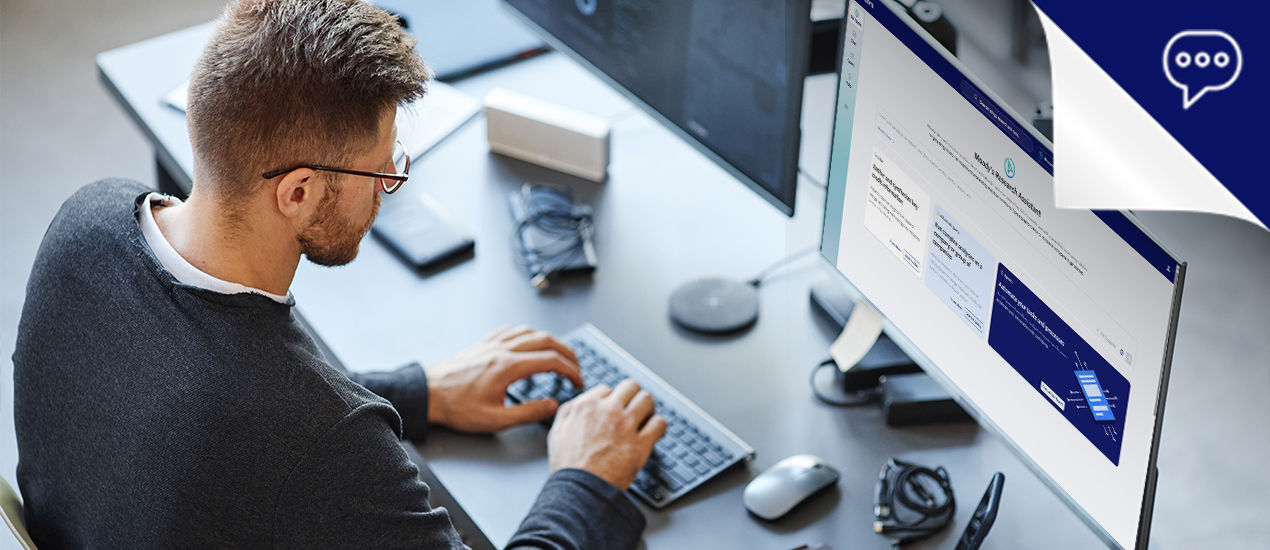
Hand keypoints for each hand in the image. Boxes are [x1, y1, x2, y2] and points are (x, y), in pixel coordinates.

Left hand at [426, 325, 582, 432]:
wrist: (428, 394)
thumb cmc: (457, 408)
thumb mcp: (496, 419)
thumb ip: (528, 412)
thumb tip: (552, 405)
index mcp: (508, 367)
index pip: (551, 361)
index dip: (571, 370)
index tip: (578, 381)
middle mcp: (502, 350)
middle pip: (546, 340)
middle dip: (567, 352)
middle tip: (576, 366)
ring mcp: (492, 344)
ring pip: (530, 332)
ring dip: (549, 341)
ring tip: (558, 354)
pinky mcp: (483, 344)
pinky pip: (511, 331)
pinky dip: (527, 334)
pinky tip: (528, 343)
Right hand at [547, 379, 667, 489]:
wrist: (579, 490)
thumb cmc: (568, 467)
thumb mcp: (557, 432)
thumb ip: (568, 413)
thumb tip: (578, 404)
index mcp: (586, 406)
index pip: (607, 389)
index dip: (612, 400)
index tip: (615, 409)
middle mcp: (608, 411)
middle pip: (630, 387)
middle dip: (633, 396)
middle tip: (634, 408)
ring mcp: (626, 425)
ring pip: (647, 400)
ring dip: (648, 408)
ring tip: (646, 417)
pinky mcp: (641, 443)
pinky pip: (659, 423)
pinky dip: (659, 426)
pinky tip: (654, 432)